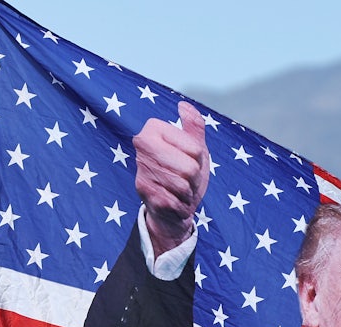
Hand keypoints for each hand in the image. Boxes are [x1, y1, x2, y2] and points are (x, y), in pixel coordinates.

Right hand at [134, 101, 209, 255]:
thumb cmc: (183, 172)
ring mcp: (141, 169)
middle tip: (185, 179)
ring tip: (179, 190)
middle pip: (190, 168)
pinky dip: (180, 206)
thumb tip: (183, 105)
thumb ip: (193, 126)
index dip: (199, 160)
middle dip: (194, 179)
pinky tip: (172, 202)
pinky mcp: (143, 193)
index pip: (195, 149)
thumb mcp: (195, 147)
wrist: (169, 206)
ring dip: (188, 193)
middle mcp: (142, 146)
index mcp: (154, 129)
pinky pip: (175, 202)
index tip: (189, 160)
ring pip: (183, 186)